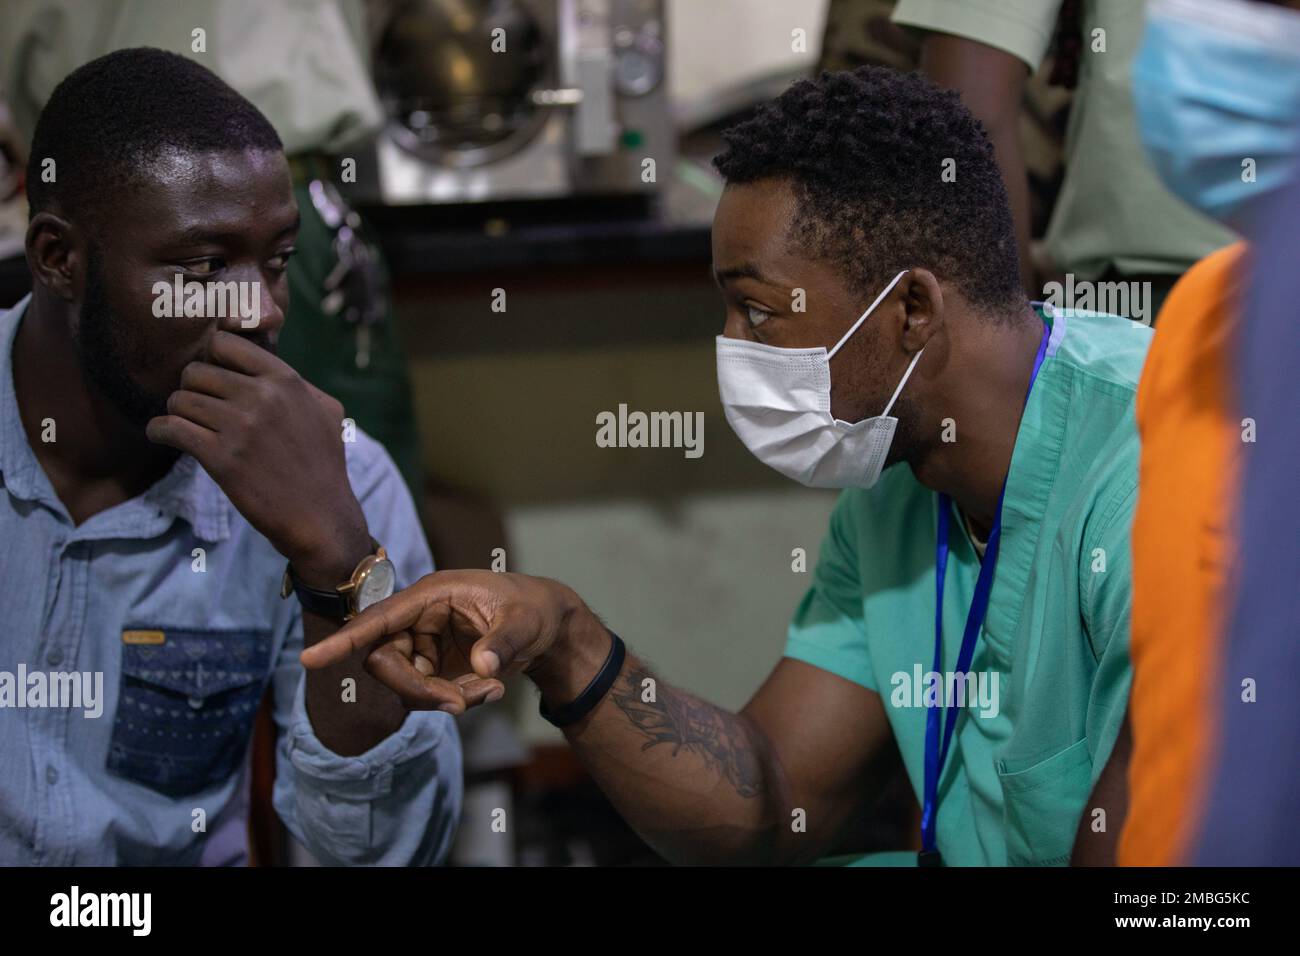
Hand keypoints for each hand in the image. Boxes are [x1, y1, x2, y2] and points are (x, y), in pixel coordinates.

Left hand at [146, 331, 368, 583]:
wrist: (320, 516)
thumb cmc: (324, 465)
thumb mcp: (327, 412)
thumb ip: (300, 384)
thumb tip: (270, 366)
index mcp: (286, 380)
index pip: (226, 343)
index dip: (213, 358)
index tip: (213, 377)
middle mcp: (261, 397)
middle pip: (196, 371)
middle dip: (192, 388)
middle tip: (199, 408)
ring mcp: (240, 426)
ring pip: (179, 399)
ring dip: (177, 412)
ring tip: (186, 425)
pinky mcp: (220, 457)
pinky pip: (170, 428)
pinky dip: (160, 430)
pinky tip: (164, 436)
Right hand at [300, 569, 585, 711]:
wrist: (549, 626)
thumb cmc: (534, 609)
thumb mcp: (525, 623)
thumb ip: (503, 643)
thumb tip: (482, 667)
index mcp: (432, 595)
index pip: (378, 618)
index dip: (344, 639)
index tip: (310, 660)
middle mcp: (420, 619)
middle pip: (385, 660)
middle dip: (418, 688)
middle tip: (462, 703)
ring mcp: (425, 644)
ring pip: (408, 683)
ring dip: (445, 696)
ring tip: (493, 689)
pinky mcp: (434, 665)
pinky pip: (429, 693)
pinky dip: (458, 698)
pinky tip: (492, 689)